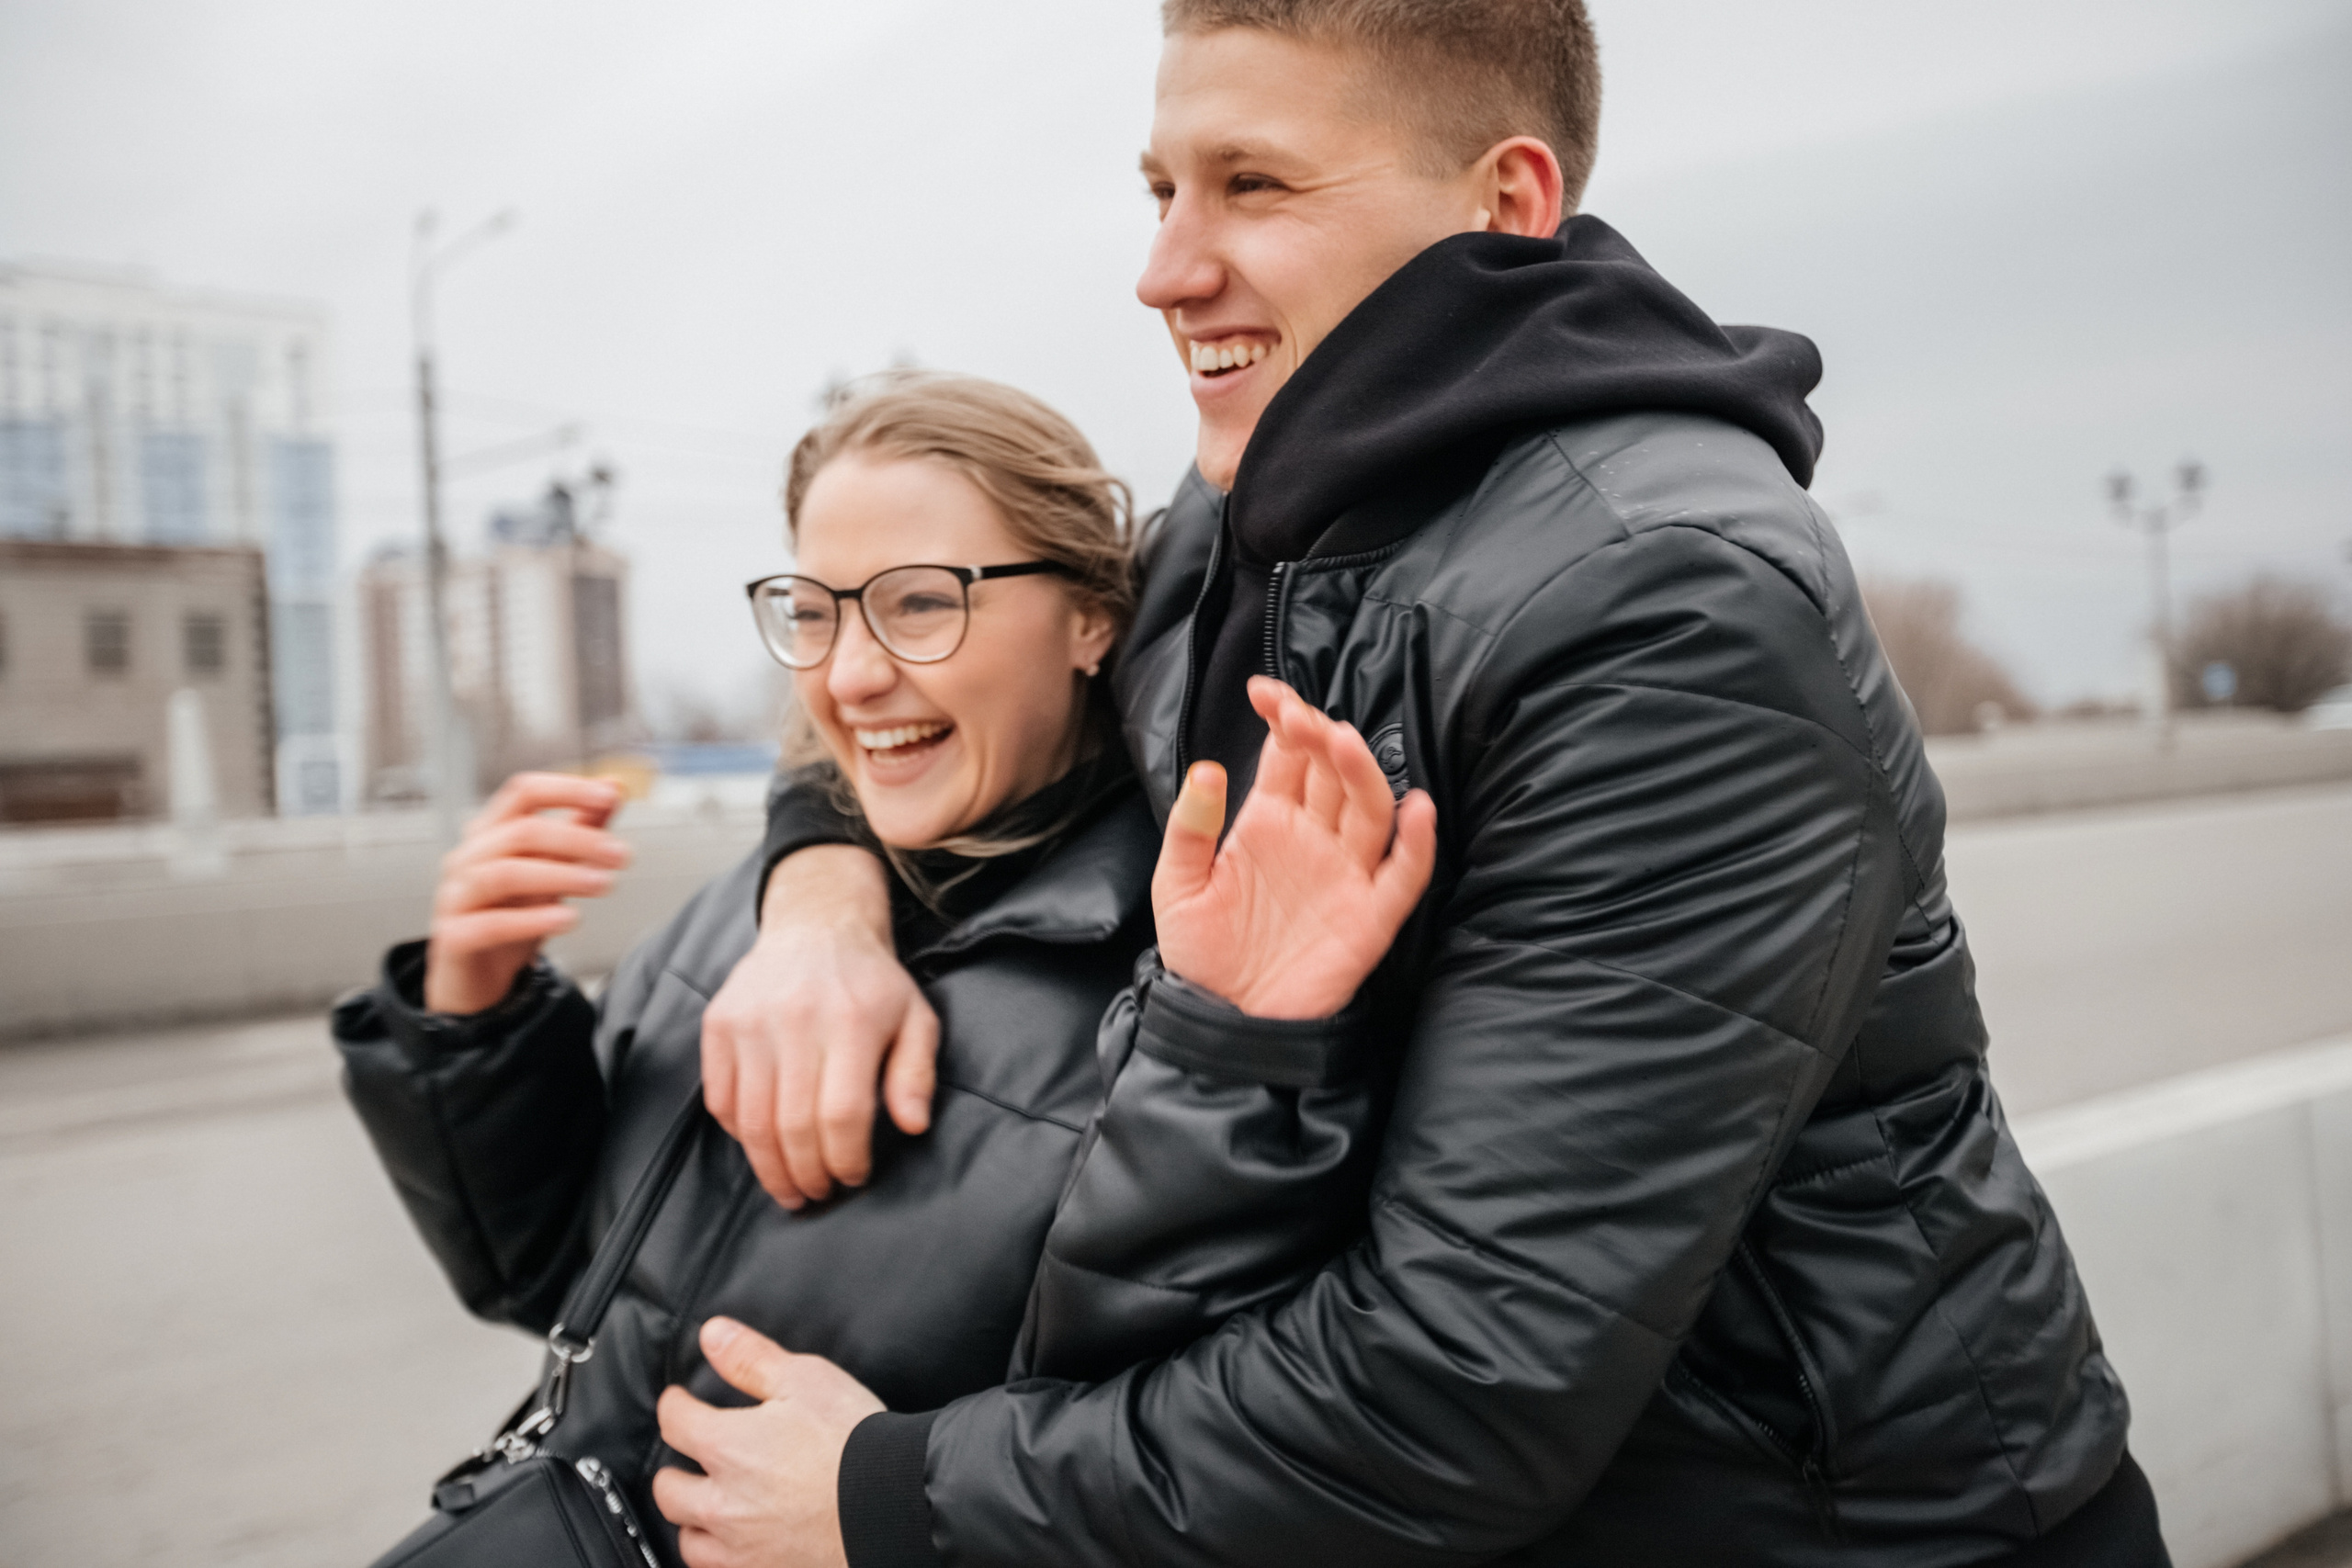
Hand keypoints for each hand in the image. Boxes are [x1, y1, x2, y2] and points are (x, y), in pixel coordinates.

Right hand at [423, 772, 628, 1014]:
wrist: (476, 974)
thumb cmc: (513, 912)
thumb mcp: (553, 867)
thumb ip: (580, 827)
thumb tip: (615, 786)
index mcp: (490, 831)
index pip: (523, 792)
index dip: (567, 789)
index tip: (610, 796)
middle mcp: (468, 857)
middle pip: (519, 832)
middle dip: (577, 840)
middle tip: (621, 855)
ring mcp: (455, 896)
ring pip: (503, 874)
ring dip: (560, 876)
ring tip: (603, 884)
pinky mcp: (454, 937)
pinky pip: (489, 925)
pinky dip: (532, 920)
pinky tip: (568, 918)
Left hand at [653, 1317, 883, 1567]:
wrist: (896, 1505)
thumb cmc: (854, 1441)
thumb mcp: (806, 1380)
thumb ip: (751, 1359)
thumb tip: (712, 1335)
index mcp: (727, 1448)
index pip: (674, 1422)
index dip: (676, 1404)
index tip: (682, 1401)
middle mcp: (722, 1504)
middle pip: (668, 1489)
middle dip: (677, 1468)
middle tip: (694, 1456)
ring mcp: (740, 1549)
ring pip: (688, 1540)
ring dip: (695, 1520)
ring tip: (712, 1504)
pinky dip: (722, 1556)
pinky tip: (738, 1543)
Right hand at [701, 846, 940, 1210]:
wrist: (816, 926)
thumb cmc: (871, 984)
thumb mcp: (915, 1019)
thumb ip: (916, 1074)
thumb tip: (914, 1126)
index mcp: (851, 1022)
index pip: (842, 1114)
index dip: (846, 1159)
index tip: (853, 1177)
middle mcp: (796, 1021)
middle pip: (793, 1125)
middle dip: (807, 1174)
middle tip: (818, 1194)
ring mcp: (750, 1022)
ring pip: (752, 1121)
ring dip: (769, 1167)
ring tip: (789, 1188)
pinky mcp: (718, 1023)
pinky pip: (720, 1099)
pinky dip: (738, 1134)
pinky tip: (760, 1147)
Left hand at [1154, 677, 1436, 1018]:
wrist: (1222, 1019)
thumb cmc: (1202, 951)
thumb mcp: (1177, 886)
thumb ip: (1191, 828)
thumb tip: (1208, 768)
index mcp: (1269, 822)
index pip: (1288, 755)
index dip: (1283, 718)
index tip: (1263, 691)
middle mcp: (1314, 839)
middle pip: (1332, 772)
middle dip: (1320, 737)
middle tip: (1298, 717)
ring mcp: (1346, 874)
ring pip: (1370, 809)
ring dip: (1362, 773)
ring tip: (1342, 742)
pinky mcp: (1370, 916)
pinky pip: (1403, 875)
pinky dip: (1416, 844)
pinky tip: (1416, 810)